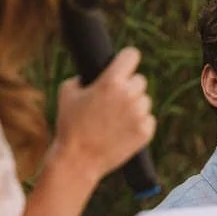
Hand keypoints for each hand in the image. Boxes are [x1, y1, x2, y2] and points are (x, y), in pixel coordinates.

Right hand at [54, 47, 156, 183]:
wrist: (78, 160)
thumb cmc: (70, 125)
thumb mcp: (67, 92)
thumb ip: (84, 77)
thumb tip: (96, 73)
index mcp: (111, 82)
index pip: (131, 55)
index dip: (126, 59)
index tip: (125, 63)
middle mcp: (129, 96)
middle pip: (140, 80)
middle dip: (129, 86)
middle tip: (114, 99)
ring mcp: (140, 115)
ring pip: (145, 100)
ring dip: (134, 105)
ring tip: (115, 118)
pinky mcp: (146, 132)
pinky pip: (148, 119)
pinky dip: (139, 122)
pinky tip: (122, 129)